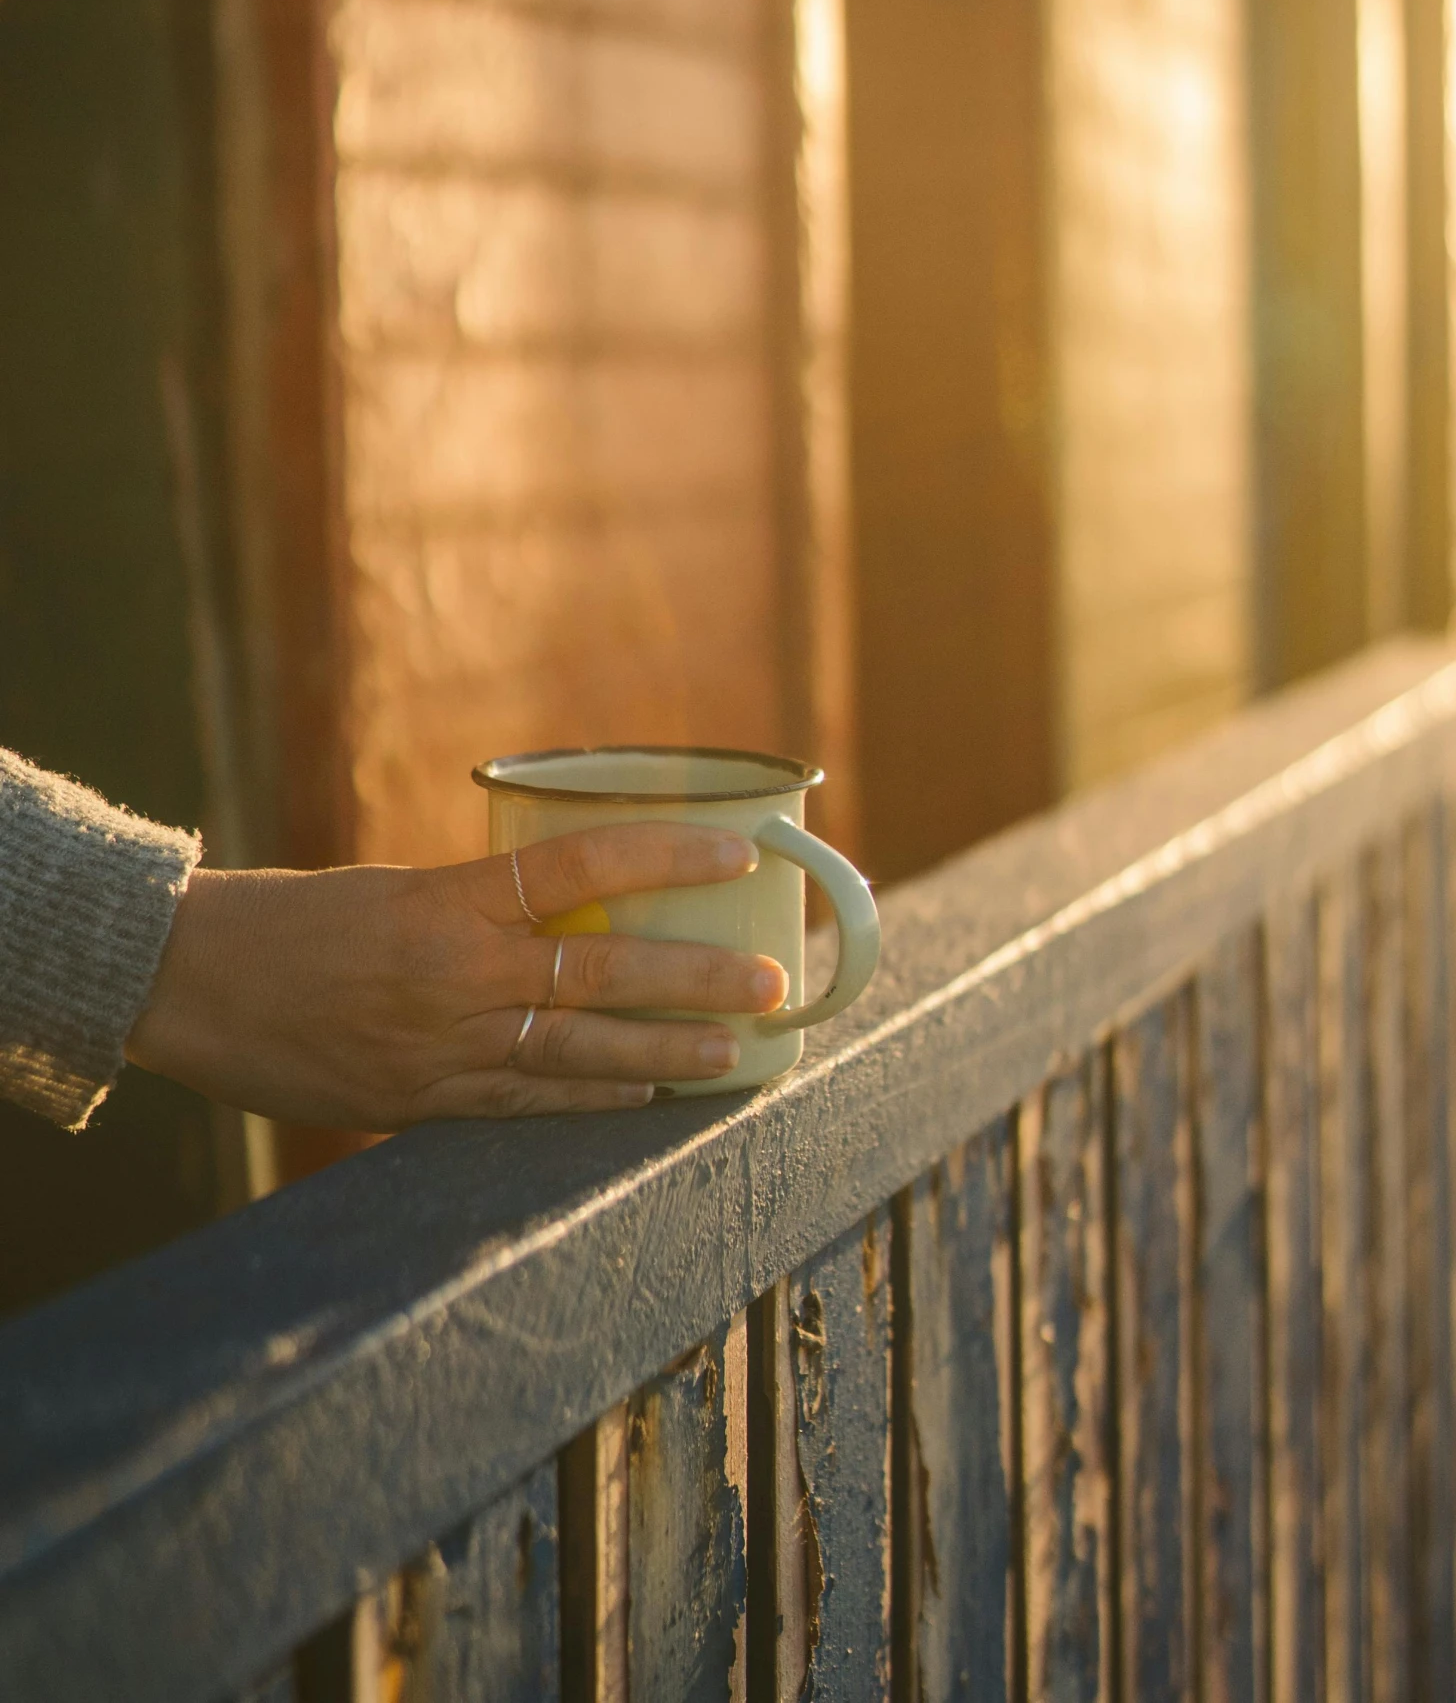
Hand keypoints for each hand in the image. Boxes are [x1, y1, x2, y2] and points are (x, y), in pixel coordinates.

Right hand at [125, 825, 788, 1126]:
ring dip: (664, 1055)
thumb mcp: (392, 888)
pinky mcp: (416, 1104)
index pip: (580, 866)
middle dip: (695, 980)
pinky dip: (590, 1103)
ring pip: (578, 1054)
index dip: (666, 855)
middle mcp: (456, 978)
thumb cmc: (287, 917)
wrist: (185, 982)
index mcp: (448, 902)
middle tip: (770, 982)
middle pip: (601, 974)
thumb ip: (476, 910)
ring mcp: (440, 1050)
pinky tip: (645, 1099)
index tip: (738, 850)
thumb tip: (561, 920)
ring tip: (733, 1055)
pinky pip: (523, 1105)